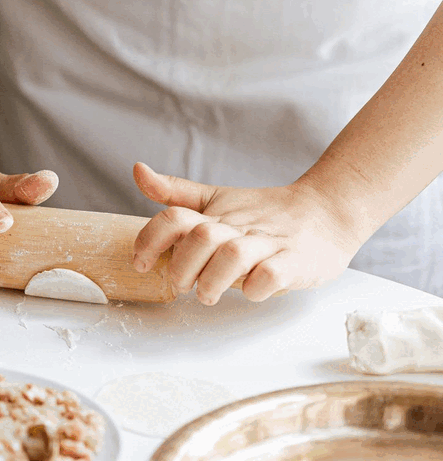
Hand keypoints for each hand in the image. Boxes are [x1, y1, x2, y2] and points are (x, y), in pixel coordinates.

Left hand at [131, 162, 365, 304]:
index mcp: (216, 212)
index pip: (174, 219)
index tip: (141, 263)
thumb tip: (138, 170)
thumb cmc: (263, 212)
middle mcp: (239, 226)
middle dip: (182, 267)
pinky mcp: (296, 262)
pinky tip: (251, 290)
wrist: (327, 211)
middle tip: (182, 284)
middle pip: (200, 239)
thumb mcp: (216, 199)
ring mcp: (269, 243)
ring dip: (212, 281)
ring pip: (233, 256)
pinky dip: (256, 287)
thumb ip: (175, 193)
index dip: (150, 240)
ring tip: (207, 294)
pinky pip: (271, 276)